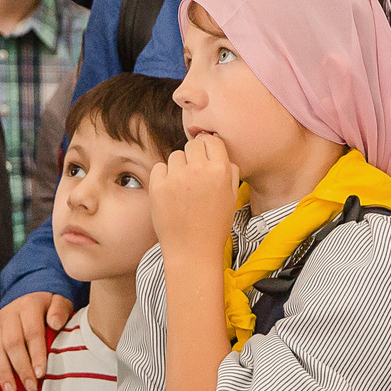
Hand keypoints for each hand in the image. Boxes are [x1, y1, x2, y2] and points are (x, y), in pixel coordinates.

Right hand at [0, 292, 73, 390]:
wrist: (27, 295)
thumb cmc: (47, 306)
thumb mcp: (59, 301)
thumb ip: (60, 310)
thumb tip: (55, 324)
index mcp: (28, 306)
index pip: (32, 332)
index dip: (36, 354)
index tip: (40, 374)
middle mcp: (8, 314)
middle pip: (12, 343)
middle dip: (21, 369)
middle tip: (30, 389)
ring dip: (2, 372)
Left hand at [147, 135, 238, 265]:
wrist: (193, 250)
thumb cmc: (215, 225)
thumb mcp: (232, 196)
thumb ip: (229, 169)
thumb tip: (217, 149)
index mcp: (220, 170)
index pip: (211, 140)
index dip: (208, 147)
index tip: (205, 156)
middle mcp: (198, 170)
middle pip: (192, 145)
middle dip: (194, 156)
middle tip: (194, 175)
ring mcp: (176, 178)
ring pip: (175, 155)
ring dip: (178, 166)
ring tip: (183, 187)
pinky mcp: (158, 186)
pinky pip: (159, 167)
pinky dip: (163, 176)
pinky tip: (170, 192)